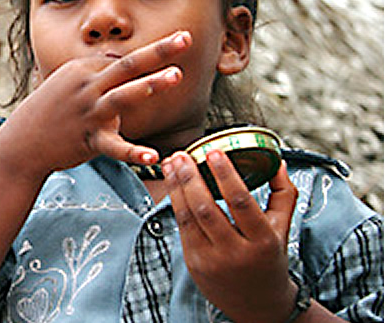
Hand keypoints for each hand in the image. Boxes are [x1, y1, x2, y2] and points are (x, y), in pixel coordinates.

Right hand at [0, 31, 190, 181]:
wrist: (21, 143)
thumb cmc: (48, 111)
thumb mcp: (67, 83)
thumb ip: (96, 74)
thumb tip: (122, 65)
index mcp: (82, 69)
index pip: (121, 60)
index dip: (150, 56)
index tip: (178, 43)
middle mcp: (86, 86)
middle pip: (127, 64)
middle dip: (158, 51)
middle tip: (186, 38)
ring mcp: (88, 112)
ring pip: (123, 95)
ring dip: (150, 84)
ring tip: (177, 76)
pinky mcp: (89, 139)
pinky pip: (114, 146)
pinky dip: (133, 153)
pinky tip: (153, 157)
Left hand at [163, 150, 298, 322]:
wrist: (258, 304)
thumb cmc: (270, 258)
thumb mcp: (283, 228)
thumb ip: (283, 193)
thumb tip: (276, 160)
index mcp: (262, 242)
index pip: (241, 202)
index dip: (225, 175)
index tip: (213, 151)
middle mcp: (235, 252)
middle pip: (207, 209)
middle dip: (190, 178)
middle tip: (182, 154)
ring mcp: (211, 259)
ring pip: (188, 216)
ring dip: (176, 186)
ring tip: (172, 163)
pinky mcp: (193, 262)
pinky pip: (182, 227)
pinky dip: (175, 202)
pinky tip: (173, 184)